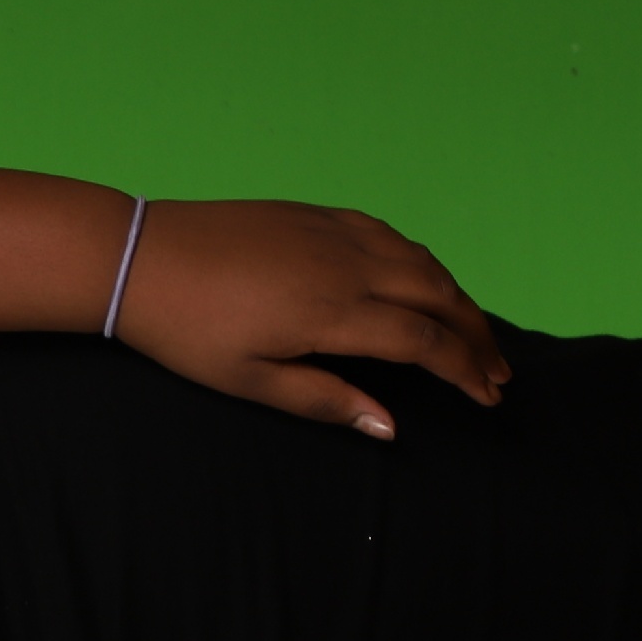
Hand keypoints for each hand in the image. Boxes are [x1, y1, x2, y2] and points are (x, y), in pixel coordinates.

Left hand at [113, 200, 504, 438]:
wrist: (141, 258)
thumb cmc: (188, 331)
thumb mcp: (250, 380)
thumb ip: (325, 400)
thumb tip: (390, 426)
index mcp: (335, 313)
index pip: (425, 344)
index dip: (465, 371)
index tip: (489, 396)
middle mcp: (349, 266)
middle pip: (440, 298)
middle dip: (477, 336)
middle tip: (499, 371)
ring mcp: (335, 233)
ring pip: (422, 262)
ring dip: (457, 298)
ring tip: (475, 332)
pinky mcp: (318, 214)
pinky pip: (391, 235)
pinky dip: (422, 261)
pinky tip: (426, 279)